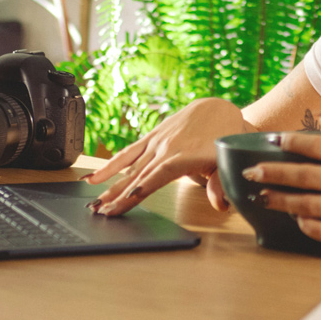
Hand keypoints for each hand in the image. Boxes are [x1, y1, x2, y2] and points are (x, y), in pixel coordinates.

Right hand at [84, 98, 252, 214]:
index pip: (156, 177)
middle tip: (99, 211)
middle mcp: (166, 148)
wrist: (216, 107)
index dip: (138, 191)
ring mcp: (156, 141)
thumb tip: (220, 204)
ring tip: (93, 199)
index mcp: (183, 156)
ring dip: (110, 184)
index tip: (122, 205)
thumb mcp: (227, 159)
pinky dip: (111, 164)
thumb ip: (221, 183)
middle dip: (117, 194)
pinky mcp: (151, 136)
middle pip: (137, 175)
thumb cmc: (223, 136)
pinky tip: (95, 176)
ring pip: (129, 165)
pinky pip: (128, 151)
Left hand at [245, 118, 320, 243]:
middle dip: (275, 174)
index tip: (273, 142)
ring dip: (283, 201)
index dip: (292, 143)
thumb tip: (320, 117)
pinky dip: (306, 225)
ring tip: (264, 197)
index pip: (319, 146)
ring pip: (311, 206)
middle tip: (252, 173)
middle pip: (307, 177)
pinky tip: (295, 218)